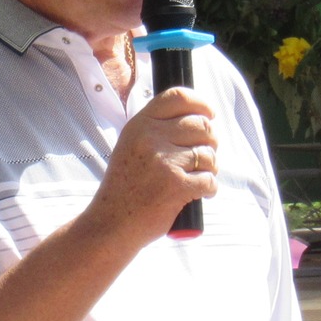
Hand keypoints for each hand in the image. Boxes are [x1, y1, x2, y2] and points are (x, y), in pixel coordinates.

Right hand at [86, 87, 218, 246]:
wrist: (111, 223)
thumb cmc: (126, 187)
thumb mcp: (131, 146)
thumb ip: (157, 129)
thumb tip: (200, 117)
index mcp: (140, 125)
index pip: (178, 97)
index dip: (200, 104)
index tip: (209, 114)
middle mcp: (150, 138)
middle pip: (201, 125)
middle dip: (210, 142)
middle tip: (201, 157)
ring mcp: (164, 161)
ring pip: (209, 154)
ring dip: (209, 168)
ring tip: (194, 178)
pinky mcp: (176, 185)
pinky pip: (210, 180)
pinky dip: (208, 189)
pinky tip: (195, 194)